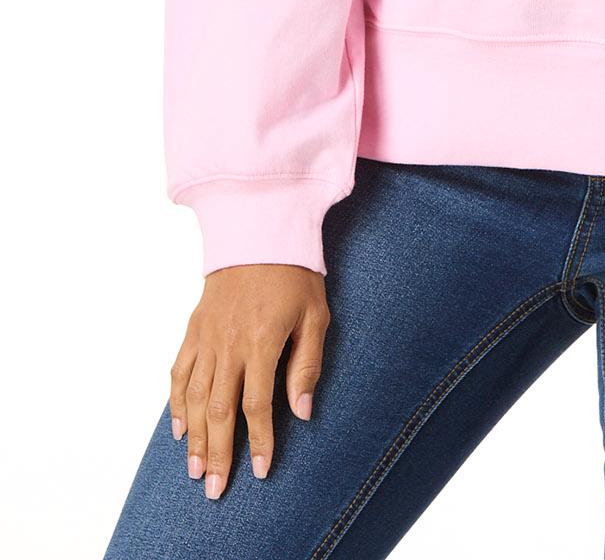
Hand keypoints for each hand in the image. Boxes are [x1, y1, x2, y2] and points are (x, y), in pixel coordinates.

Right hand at [169, 263, 331, 499]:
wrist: (258, 230)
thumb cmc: (294, 274)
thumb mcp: (315, 316)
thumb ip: (307, 364)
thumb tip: (302, 411)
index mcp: (261, 342)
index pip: (256, 405)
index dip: (258, 441)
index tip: (259, 470)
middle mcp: (228, 344)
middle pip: (218, 410)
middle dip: (218, 453)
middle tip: (215, 489)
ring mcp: (207, 337)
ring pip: (193, 398)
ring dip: (194, 438)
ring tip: (196, 470)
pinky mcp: (194, 329)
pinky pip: (179, 372)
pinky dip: (176, 403)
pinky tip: (178, 429)